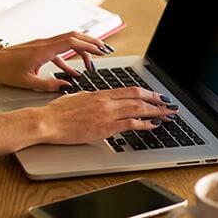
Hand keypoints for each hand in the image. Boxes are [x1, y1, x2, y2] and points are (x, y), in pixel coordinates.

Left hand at [0, 30, 110, 91]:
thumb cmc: (3, 69)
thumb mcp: (26, 82)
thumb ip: (48, 86)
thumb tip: (65, 88)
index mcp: (43, 50)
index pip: (72, 42)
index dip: (89, 45)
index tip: (101, 52)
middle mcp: (45, 44)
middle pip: (74, 36)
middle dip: (91, 42)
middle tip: (105, 51)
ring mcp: (42, 45)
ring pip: (68, 41)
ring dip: (82, 49)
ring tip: (92, 64)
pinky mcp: (39, 49)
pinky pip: (59, 51)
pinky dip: (69, 59)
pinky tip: (74, 72)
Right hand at [38, 87, 176, 144]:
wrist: (47, 121)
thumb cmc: (57, 112)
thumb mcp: (77, 98)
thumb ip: (91, 98)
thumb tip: (99, 99)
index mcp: (99, 93)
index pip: (130, 90)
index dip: (147, 92)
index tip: (157, 96)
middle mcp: (105, 101)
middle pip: (138, 97)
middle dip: (157, 101)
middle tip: (170, 104)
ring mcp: (106, 114)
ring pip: (138, 108)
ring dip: (157, 111)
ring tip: (168, 114)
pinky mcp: (105, 127)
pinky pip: (131, 124)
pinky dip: (145, 123)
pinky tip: (154, 125)